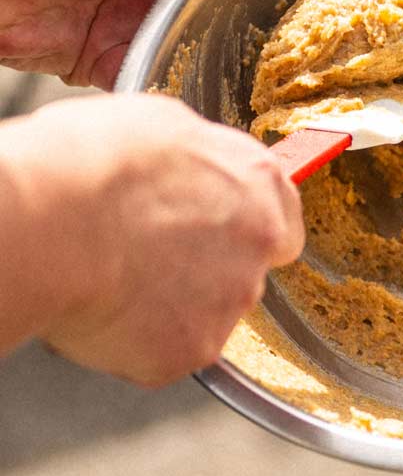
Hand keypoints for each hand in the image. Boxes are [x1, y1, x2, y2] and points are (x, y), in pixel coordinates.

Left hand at [0, 0, 269, 89]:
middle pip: (233, 3)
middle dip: (260, 20)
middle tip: (295, 40)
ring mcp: (144, 23)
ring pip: (207, 46)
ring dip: (229, 59)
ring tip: (266, 75)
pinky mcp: (117, 63)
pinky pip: (164, 79)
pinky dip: (185, 88)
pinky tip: (214, 94)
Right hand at [0, 94, 303, 385]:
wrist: (49, 223)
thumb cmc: (87, 164)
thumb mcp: (157, 123)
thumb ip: (195, 159)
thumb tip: (189, 168)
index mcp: (256, 184)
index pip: (281, 219)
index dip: (243, 227)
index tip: (219, 230)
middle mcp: (257, 248)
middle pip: (241, 272)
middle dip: (199, 269)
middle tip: (141, 251)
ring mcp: (227, 306)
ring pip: (203, 314)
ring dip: (166, 304)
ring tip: (111, 276)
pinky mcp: (191, 351)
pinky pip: (165, 351)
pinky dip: (135, 339)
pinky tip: (102, 308)